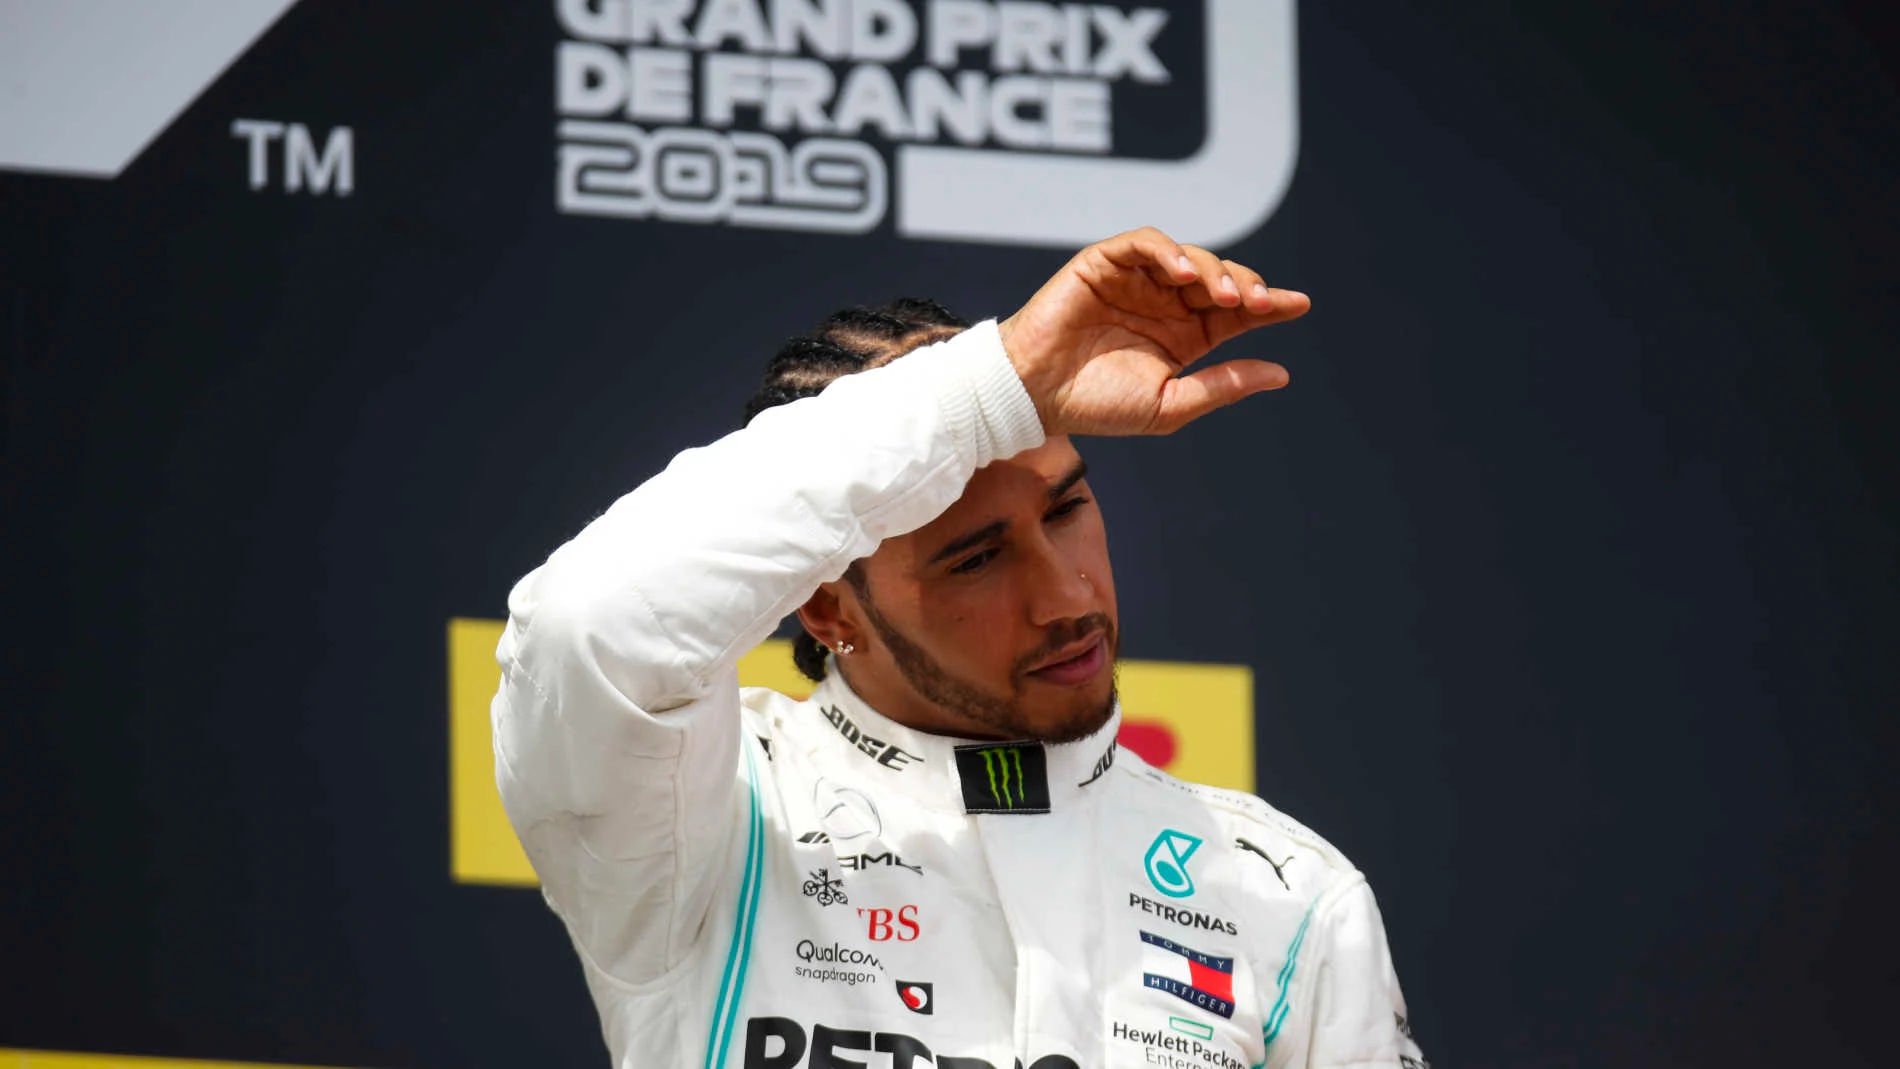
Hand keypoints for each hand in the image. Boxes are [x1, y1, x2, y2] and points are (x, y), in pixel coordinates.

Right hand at [996, 227, 1309, 435]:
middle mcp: (1165, 304)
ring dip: (1213, 270)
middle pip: (1220, 280)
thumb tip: (1281, 374)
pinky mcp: (1106, 263)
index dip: (1270, 305)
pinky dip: (1167, 251)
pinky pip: (1145, 244)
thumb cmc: (1096, 405)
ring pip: (1189, 257)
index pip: (1236, 314)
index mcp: (1185, 337)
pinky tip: (1182, 273)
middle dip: (1246, 287)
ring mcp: (1137, 280)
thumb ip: (1222, 386)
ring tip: (1226, 297)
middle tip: (1260, 304)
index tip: (1300, 304)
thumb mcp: (1170, 404)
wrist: (1035, 394)